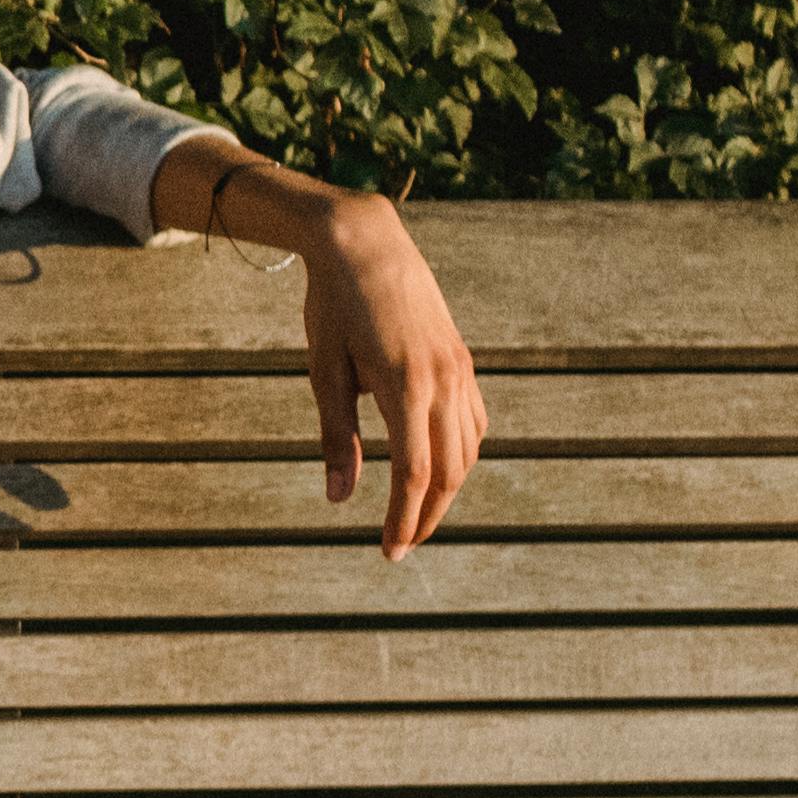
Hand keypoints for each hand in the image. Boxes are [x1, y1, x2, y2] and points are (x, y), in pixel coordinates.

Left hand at [297, 191, 486, 555]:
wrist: (367, 245)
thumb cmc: (333, 308)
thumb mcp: (323, 373)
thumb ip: (336, 438)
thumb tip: (340, 499)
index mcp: (405, 388)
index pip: (415, 475)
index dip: (404, 520)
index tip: (390, 552)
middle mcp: (444, 381)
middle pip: (449, 471)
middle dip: (427, 516)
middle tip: (401, 547)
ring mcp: (460, 369)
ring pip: (468, 449)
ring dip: (447, 490)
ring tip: (417, 515)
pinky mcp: (463, 359)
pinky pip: (474, 420)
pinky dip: (461, 453)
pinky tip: (441, 468)